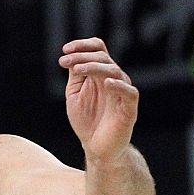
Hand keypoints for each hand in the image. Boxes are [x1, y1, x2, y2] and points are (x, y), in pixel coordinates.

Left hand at [59, 38, 138, 163]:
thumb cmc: (87, 120)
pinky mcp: (129, 108)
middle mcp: (114, 79)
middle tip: (64, 61)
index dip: (83, 46)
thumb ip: (75, 76)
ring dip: (94, 67)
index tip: (65, 50)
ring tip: (77, 69)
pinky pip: (128, 92)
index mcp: (101, 74)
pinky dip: (118, 86)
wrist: (97, 148)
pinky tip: (106, 83)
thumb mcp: (75, 95)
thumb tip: (70, 56)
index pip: (99, 49)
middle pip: (103, 57)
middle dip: (82, 57)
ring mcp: (122, 92)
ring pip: (114, 71)